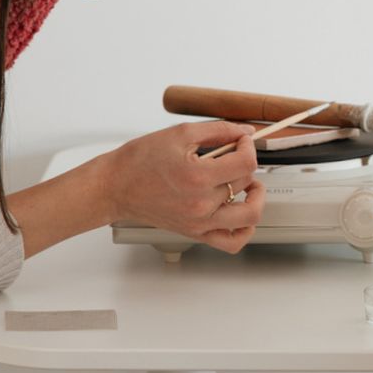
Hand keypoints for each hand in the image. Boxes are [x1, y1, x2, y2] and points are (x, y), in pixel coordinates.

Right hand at [96, 121, 264, 252]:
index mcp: (198, 177)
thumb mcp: (181, 133)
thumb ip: (218, 130)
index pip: (246, 163)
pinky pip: (233, 241)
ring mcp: (200, 223)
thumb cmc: (141, 160)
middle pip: (246, 183)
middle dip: (246, 163)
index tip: (241, 140)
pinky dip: (245, 228)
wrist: (117, 186)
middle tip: (234, 153)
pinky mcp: (196, 233)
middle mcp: (202, 205)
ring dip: (256, 197)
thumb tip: (244, 130)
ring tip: (248, 183)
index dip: (249, 146)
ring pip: (249, 216)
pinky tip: (240, 209)